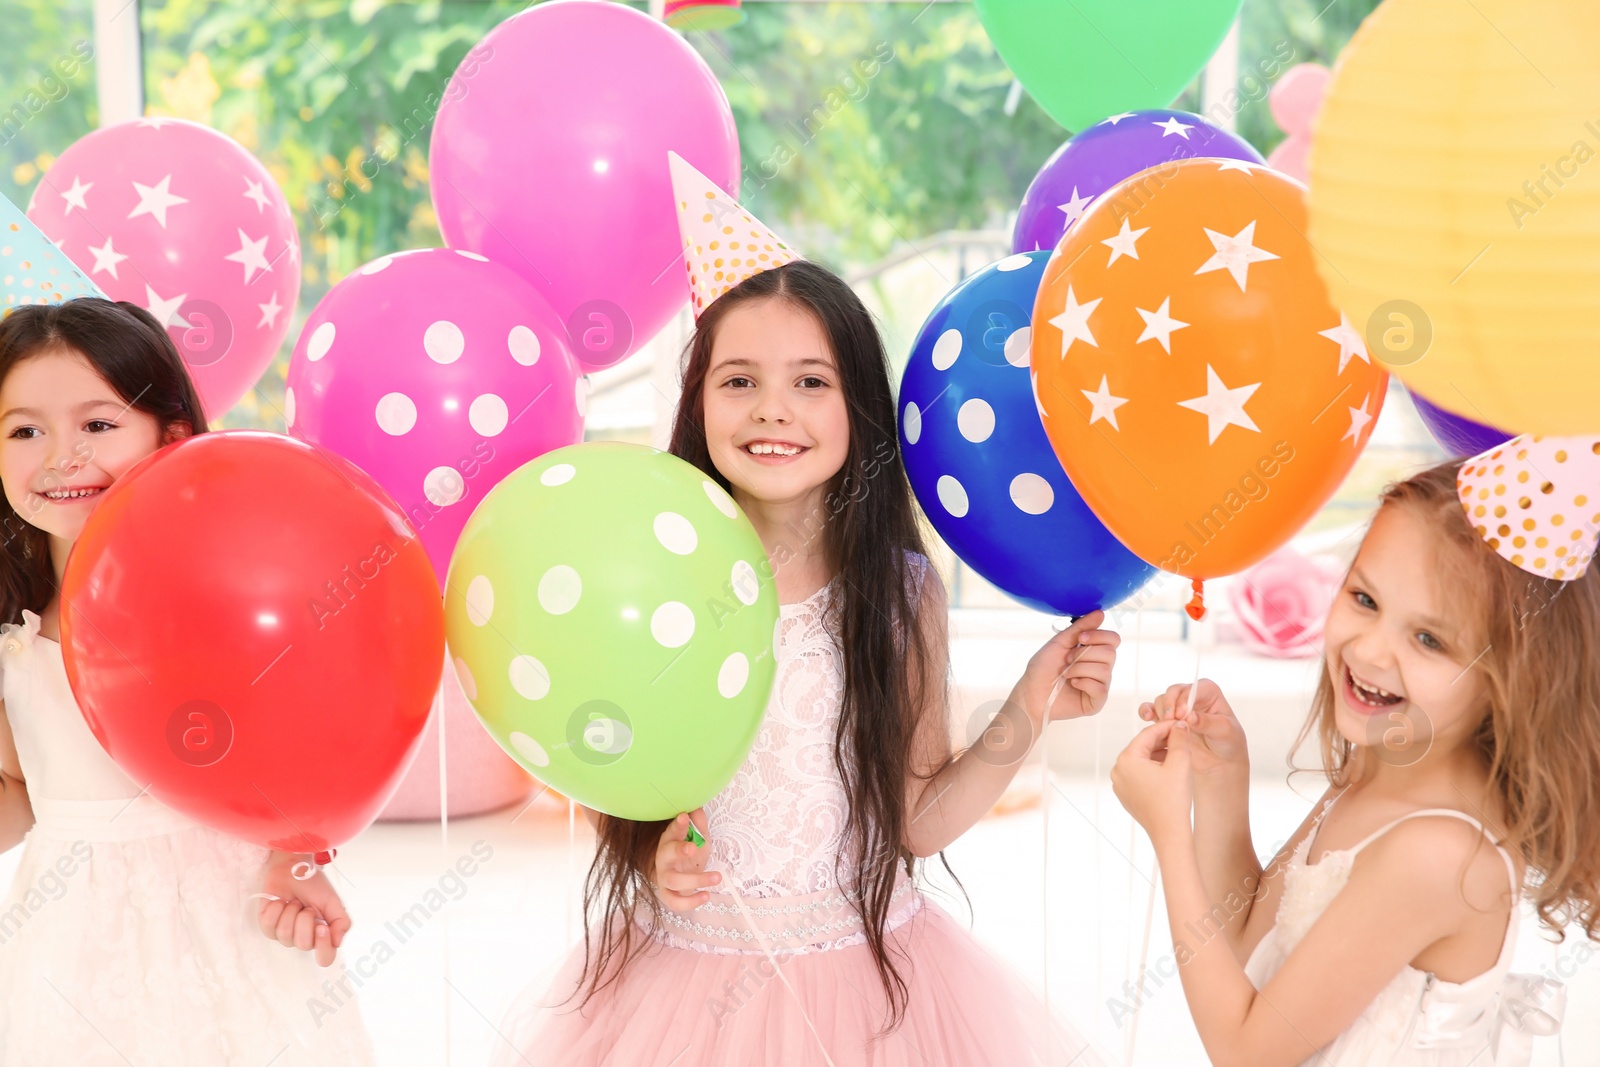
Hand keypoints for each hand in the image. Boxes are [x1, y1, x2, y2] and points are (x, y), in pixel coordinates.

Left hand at [257, 851, 348, 967]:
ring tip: (293, 901)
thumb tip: (337, 942)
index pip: (325, 958)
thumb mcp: (333, 901)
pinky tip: (279, 902)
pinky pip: (268, 926)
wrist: (293, 867)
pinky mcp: (266, 926)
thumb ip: (341, 922)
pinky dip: (275, 909)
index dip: (323, 947)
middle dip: (305, 919)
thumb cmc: (313, 884)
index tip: (322, 927)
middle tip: (306, 906)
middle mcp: (302, 937)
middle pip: (303, 944)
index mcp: (321, 934)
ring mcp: (283, 934)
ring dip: (290, 912)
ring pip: (285, 935)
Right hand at [652, 810, 719, 912]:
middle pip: (666, 854)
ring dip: (695, 880)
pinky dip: (690, 902)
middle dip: (679, 850)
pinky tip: (706, 896)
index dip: (678, 825)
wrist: (681, 873)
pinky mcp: (668, 894)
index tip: (684, 817)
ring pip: (674, 881)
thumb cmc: (690, 853)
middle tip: (693, 848)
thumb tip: (697, 807)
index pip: (672, 830)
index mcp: (670, 840)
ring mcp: (664, 877)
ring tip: (717, 877)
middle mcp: (663, 858)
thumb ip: (698, 823)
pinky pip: (675, 902)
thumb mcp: (698, 836)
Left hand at [1013, 610, 1119, 726]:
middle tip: (1067, 659)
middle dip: (1084, 654)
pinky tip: (1073, 684)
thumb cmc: (1043, 668)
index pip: (1113, 639)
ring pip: (1104, 670)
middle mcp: (1101, 667)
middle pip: (1110, 653)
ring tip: (1066, 673)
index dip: (1099, 636)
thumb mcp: (1060, 642)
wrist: (1031, 692)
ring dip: (1079, 668)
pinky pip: (1100, 689)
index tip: (1080, 638)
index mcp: (1094, 652)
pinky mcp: (1097, 701)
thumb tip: (1100, 613)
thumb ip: (1080, 627)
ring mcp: (1100, 685)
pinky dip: (1084, 683)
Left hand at [1111, 717, 1195, 846]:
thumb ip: (1179, 738)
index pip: (1147, 734)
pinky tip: (1170, 768)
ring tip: (1179, 752)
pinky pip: (1139, 774)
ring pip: (1142, 760)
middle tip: (1182, 735)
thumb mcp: (1180, 763)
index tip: (1181, 722)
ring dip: (1159, 754)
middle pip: (1143, 746)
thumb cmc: (1174, 800)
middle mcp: (1118, 770)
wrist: (1169, 833)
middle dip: (1163, 740)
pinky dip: (1153, 768)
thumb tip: (1178, 724)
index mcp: (1126, 759)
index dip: (1166, 726)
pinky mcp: (1126, 794)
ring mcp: (1120, 783)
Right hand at [1137, 678, 1248, 780]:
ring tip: (1166, 727)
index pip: (1192, 689)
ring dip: (1161, 712)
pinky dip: (1146, 712)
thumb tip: (1191, 717)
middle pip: (1173, 692)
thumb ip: (1208, 722)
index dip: (1185, 699)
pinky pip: (1151, 710)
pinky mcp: (1165, 720)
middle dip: (1170, 705)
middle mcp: (1190, 697)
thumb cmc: (1228, 742)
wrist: (1220, 761)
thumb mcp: (1225, 731)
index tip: (1183, 714)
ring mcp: (1176, 707)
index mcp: (1208, 692)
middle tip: (1172, 720)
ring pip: (1161, 701)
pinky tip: (1147, 717)